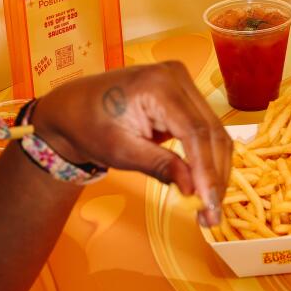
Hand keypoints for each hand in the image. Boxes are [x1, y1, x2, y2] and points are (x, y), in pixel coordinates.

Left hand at [33, 63, 231, 226]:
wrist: (74, 108)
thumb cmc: (89, 125)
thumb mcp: (119, 151)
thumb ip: (159, 166)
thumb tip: (193, 189)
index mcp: (158, 84)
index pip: (195, 131)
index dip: (206, 169)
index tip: (209, 203)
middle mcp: (177, 77)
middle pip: (211, 131)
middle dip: (215, 175)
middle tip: (211, 213)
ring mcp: (183, 83)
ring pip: (214, 132)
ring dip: (216, 170)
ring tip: (209, 206)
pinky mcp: (185, 96)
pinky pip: (206, 129)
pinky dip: (207, 158)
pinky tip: (205, 185)